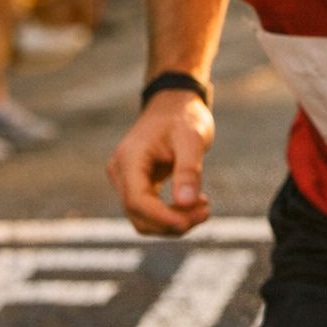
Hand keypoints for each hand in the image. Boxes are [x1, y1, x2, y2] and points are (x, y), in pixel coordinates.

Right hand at [106, 91, 214, 235]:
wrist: (174, 104)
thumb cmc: (184, 117)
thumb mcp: (192, 138)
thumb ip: (188, 170)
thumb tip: (186, 204)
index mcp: (129, 159)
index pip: (136, 201)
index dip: (162, 217)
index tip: (189, 222)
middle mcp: (120, 172)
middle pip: (138, 214)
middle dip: (172, 222)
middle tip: (206, 212)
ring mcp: (125, 180)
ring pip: (142, 217)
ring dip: (172, 222)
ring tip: (204, 209)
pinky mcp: (136, 185)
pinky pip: (148, 210)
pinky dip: (170, 214)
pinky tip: (194, 204)